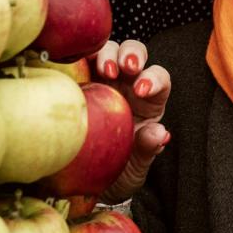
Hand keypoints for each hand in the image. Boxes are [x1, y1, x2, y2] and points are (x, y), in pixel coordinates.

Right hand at [93, 39, 171, 202]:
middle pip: (134, 53)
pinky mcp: (78, 82)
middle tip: (126, 68)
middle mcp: (128, 83)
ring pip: (108, 50)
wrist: (92, 182)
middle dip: (131, 54)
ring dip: (106, 53)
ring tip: (104, 70)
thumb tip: (159, 134)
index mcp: (150, 100)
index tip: (142, 91)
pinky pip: (79, 61)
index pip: (159, 78)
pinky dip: (78, 57)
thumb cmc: (121, 169)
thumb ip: (149, 148)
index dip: (153, 78)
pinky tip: (73, 66)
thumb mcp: (138, 164)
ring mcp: (102, 80)